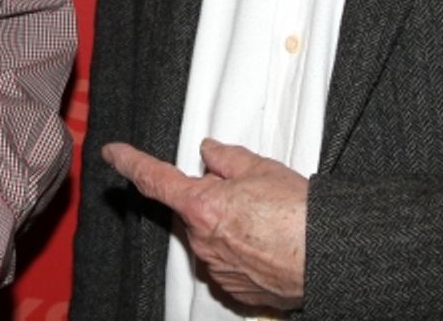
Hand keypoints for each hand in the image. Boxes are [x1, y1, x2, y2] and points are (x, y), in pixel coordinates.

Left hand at [103, 137, 307, 310]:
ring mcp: (218, 268)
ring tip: (268, 219)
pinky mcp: (236, 289)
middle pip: (194, 208)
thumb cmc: (298, 212)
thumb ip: (225, 157)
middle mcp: (203, 241)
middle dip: (211, 196)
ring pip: (211, 235)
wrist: (330, 256)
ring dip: (229, 224)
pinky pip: (228, 261)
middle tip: (249, 191)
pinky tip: (267, 243)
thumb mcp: (259, 167)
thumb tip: (209, 153)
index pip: (154, 179)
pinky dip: (242, 250)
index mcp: (202, 205)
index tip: (113, 154)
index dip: (131, 163)